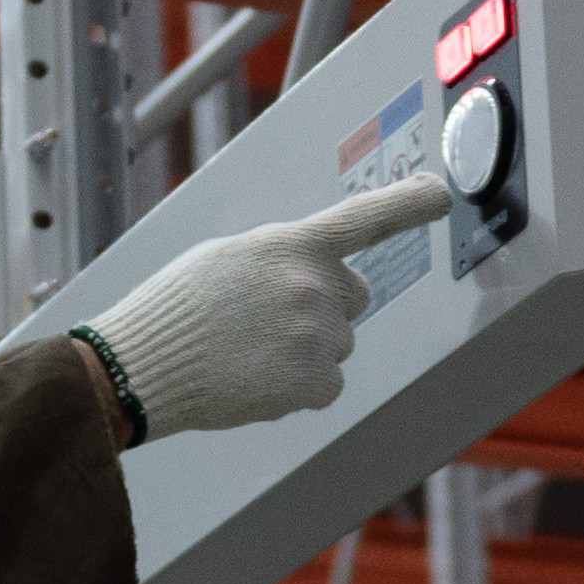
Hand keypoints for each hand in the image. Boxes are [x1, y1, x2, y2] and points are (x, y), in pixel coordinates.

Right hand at [70, 174, 458, 442]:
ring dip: (305, 351)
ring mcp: (319, 335)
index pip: (365, 217)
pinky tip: (256, 380)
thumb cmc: (176, 308)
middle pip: (354, 297)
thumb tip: (309, 276)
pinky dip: (299, 388)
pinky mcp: (315, 382)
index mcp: (291, 244)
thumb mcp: (227, 256)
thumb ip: (280, 258)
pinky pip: (326, 385)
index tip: (440, 196)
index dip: (409, 205)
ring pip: (336, 345)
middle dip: (328, 306)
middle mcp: (315, 284)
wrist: (142, 365)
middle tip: (270, 321)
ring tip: (249, 353)